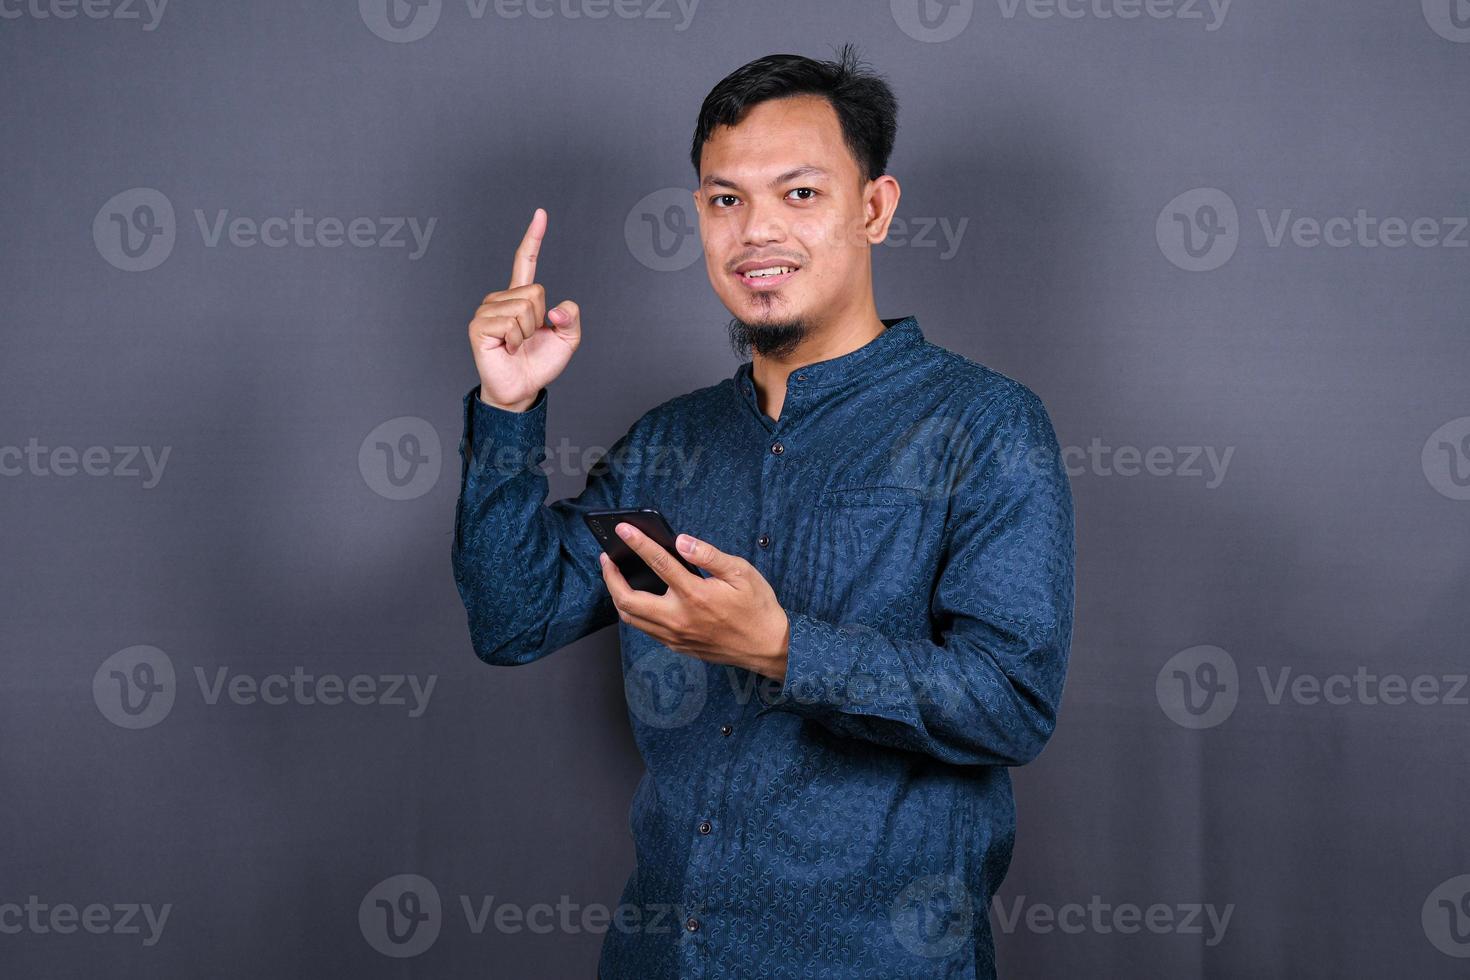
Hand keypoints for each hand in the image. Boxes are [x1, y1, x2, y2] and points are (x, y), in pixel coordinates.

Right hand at [467, 207, 581, 411]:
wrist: (521, 390)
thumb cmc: (540, 363)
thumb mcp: (569, 339)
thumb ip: (572, 317)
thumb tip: (556, 308)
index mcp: (521, 296)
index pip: (526, 261)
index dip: (534, 238)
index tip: (541, 213)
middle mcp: (501, 298)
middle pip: (536, 291)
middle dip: (541, 319)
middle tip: (528, 338)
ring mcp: (487, 310)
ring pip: (525, 306)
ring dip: (528, 332)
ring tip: (517, 345)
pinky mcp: (479, 325)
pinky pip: (510, 322)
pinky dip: (516, 339)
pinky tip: (508, 348)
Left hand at [599, 523, 790, 681]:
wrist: (769, 647)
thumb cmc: (757, 608)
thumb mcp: (741, 573)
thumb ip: (709, 555)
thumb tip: (681, 541)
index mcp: (695, 595)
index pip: (658, 563)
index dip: (637, 543)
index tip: (623, 530)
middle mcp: (679, 618)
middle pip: (628, 599)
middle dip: (610, 576)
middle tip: (606, 558)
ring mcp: (676, 636)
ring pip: (631, 619)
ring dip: (617, 596)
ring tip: (614, 576)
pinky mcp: (678, 646)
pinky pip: (645, 630)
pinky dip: (634, 612)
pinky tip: (636, 598)